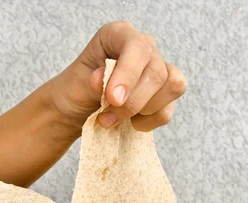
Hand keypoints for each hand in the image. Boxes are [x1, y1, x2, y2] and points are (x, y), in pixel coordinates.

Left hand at [50, 21, 186, 134]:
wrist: (76, 110)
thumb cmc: (75, 90)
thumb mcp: (76, 84)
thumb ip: (92, 81)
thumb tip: (102, 79)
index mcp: (119, 34)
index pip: (137, 47)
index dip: (128, 74)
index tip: (113, 98)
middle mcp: (144, 47)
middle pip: (157, 72)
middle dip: (132, 102)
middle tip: (106, 118)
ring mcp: (158, 69)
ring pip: (172, 87)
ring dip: (142, 111)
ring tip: (115, 118)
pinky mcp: (164, 94)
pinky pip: (167, 110)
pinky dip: (148, 122)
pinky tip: (129, 123)